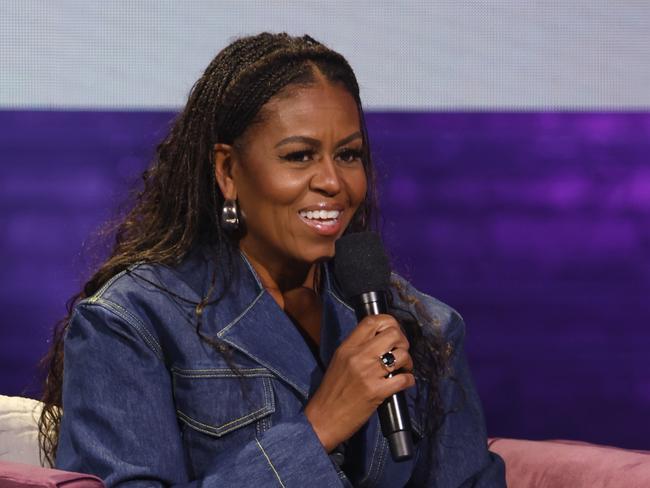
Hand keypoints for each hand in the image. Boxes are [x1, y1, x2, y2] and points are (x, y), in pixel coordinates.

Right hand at [303, 314, 414, 451]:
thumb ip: (356, 348)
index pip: (372, 321)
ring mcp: (368, 373)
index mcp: (347, 347)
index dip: (389, 321)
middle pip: (393, 333)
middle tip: (401, 352)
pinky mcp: (376, 392)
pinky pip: (404, 379)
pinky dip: (409, 380)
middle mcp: (358, 356)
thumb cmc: (332, 391)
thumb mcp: (339, 361)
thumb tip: (380, 339)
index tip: (394, 330)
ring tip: (403, 368)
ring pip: (402, 355)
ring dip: (408, 362)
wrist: (323, 419)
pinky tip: (404, 382)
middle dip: (403, 341)